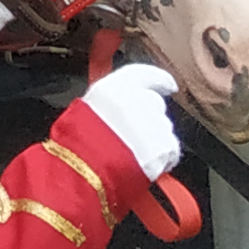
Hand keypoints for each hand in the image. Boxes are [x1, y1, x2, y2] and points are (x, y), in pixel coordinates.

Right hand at [83, 59, 184, 181]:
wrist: (83, 174)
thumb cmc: (76, 147)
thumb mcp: (83, 113)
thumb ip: (106, 104)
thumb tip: (117, 107)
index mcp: (112, 88)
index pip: (143, 74)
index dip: (158, 80)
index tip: (168, 85)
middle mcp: (135, 100)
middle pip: (155, 103)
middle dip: (150, 118)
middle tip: (136, 135)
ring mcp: (151, 123)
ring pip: (164, 127)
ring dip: (156, 138)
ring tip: (137, 154)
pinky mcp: (163, 146)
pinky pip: (171, 150)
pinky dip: (164, 158)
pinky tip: (148, 165)